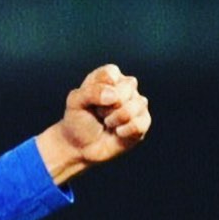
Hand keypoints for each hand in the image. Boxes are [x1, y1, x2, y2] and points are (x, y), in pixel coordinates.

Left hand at [37, 63, 150, 182]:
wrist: (80, 146)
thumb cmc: (78, 119)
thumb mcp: (75, 102)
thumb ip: (91, 92)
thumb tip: (114, 96)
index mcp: (109, 76)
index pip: (111, 73)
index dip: (99, 89)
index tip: (89, 100)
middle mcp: (127, 86)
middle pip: (127, 87)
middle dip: (107, 106)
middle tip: (98, 113)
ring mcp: (137, 104)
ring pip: (137, 104)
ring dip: (115, 118)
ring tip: (107, 122)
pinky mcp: (143, 122)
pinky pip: (140, 123)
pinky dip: (125, 130)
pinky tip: (117, 132)